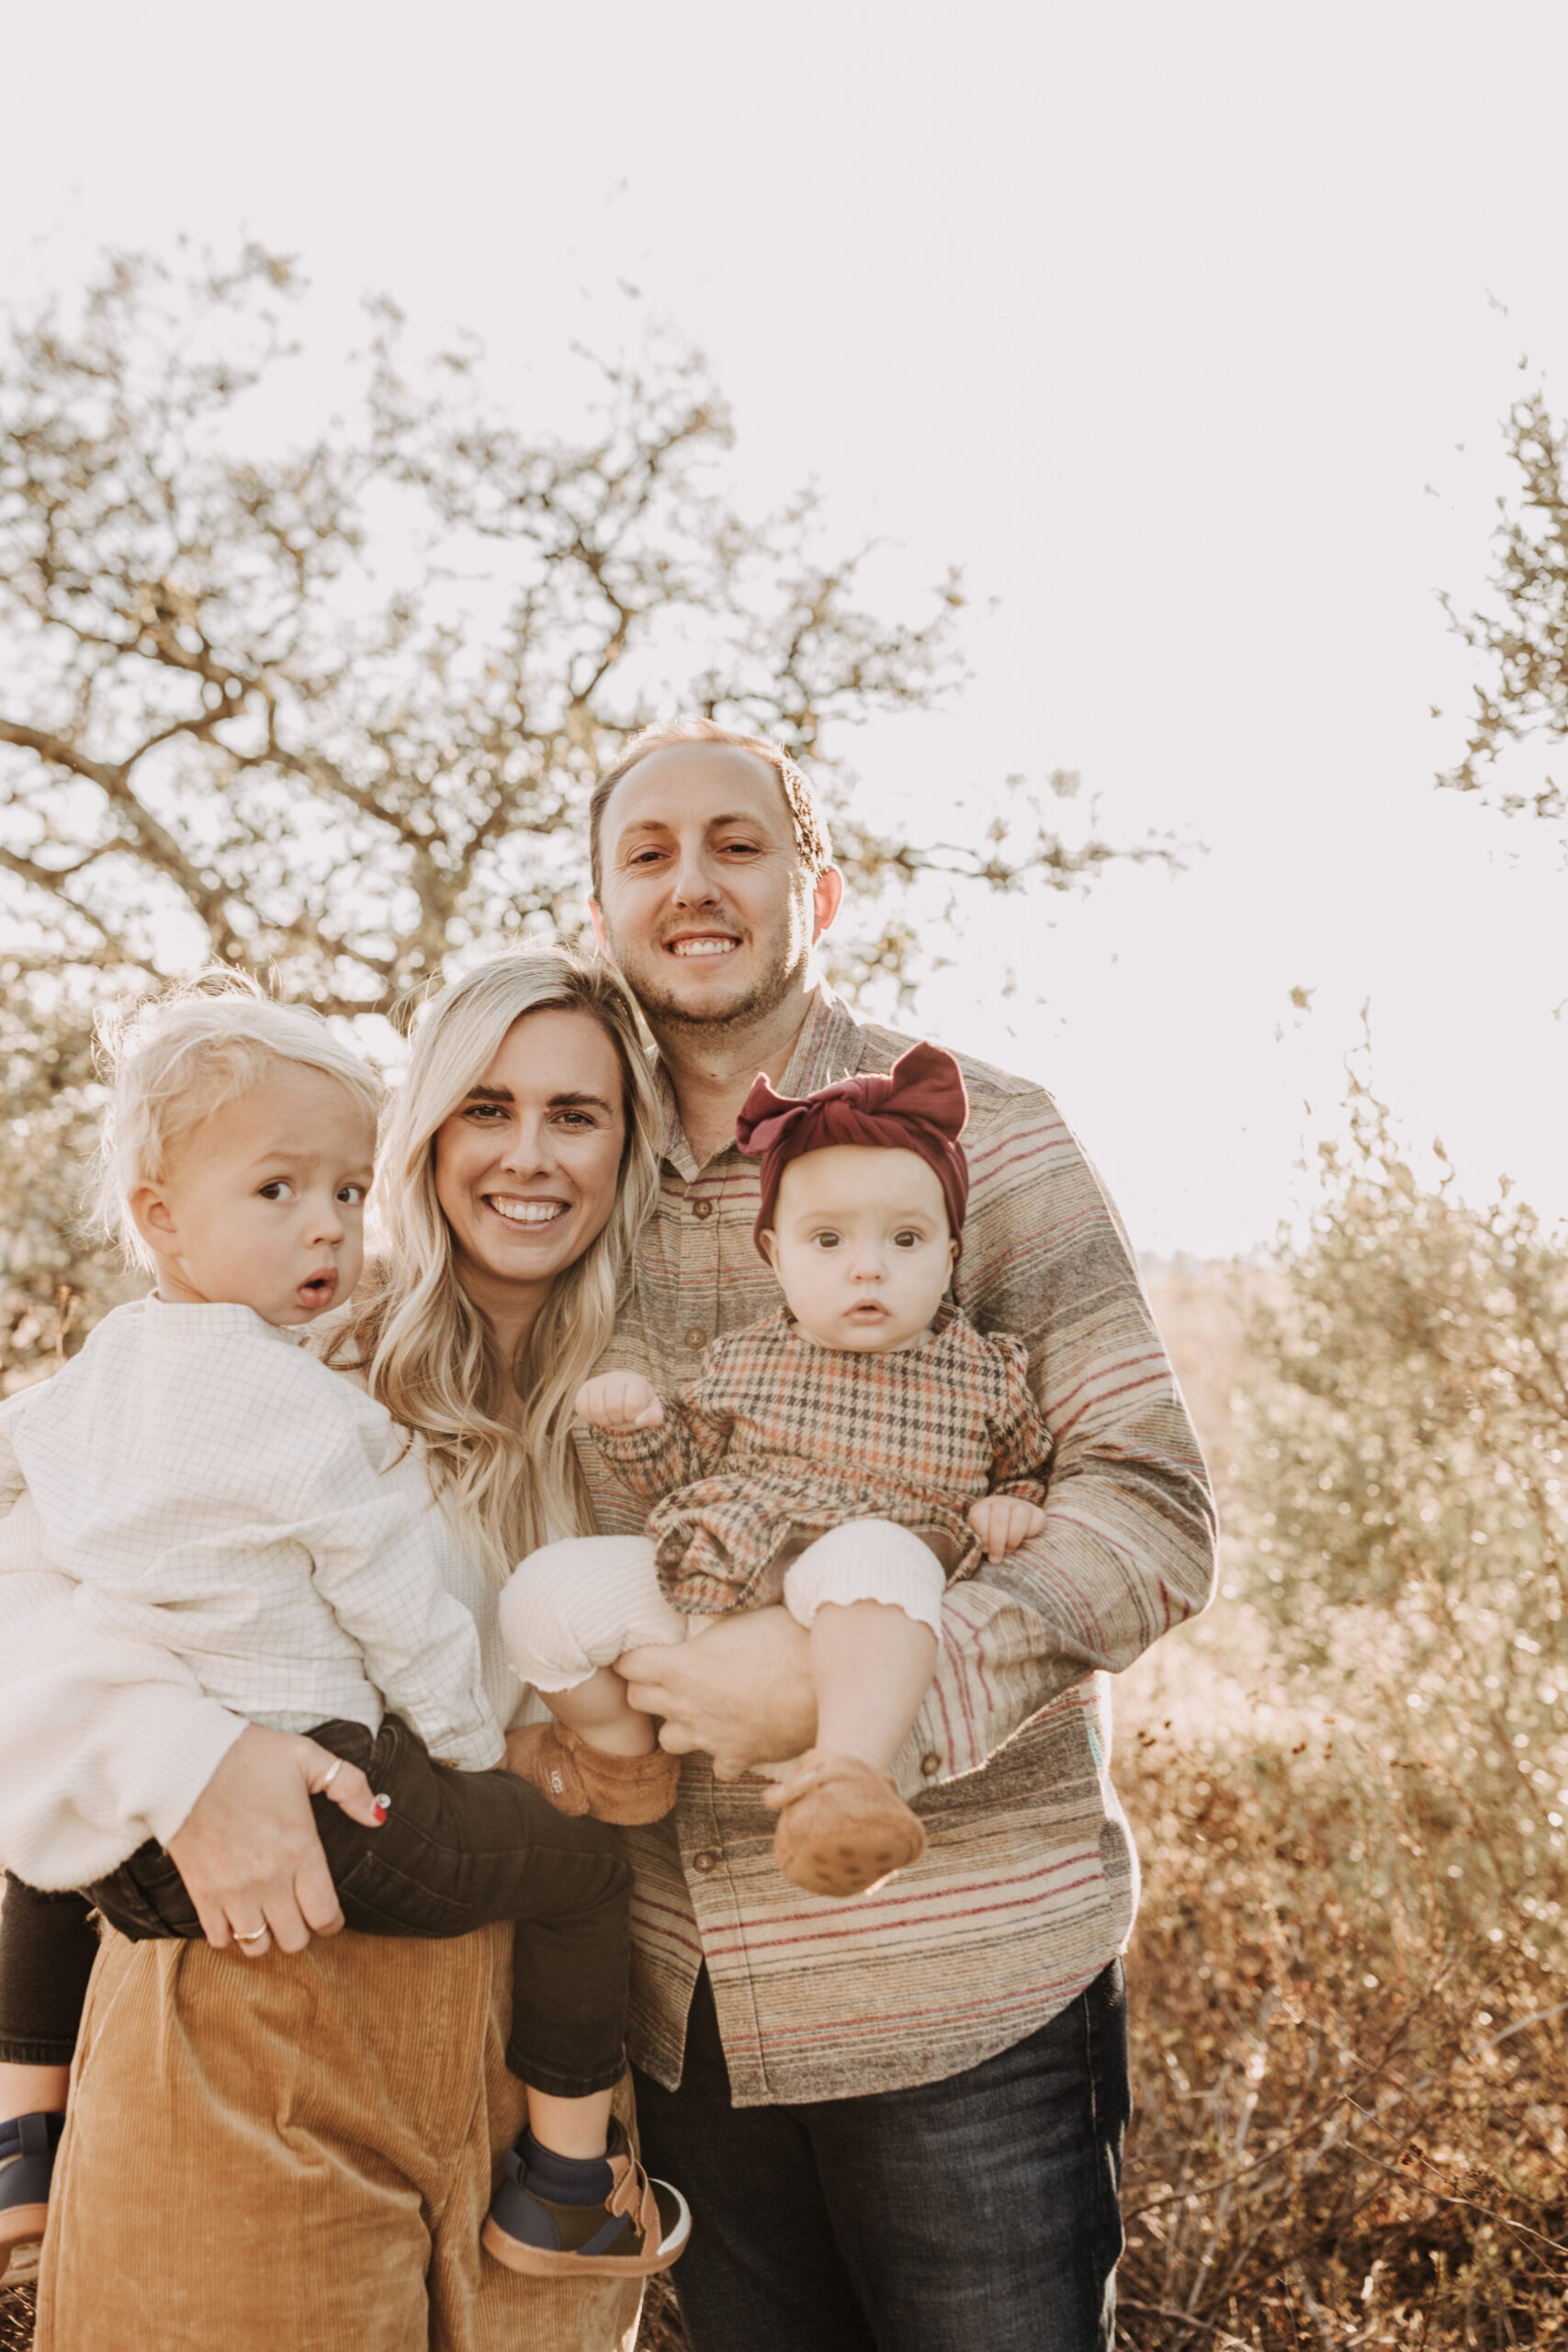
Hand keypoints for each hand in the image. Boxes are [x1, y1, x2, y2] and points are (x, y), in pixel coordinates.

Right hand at [166, 1724, 382, 1959]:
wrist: (185, 1761)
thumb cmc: (249, 1755)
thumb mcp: (308, 1757)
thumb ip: (350, 1787)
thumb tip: (378, 1817)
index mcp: (301, 1849)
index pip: (326, 1915)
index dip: (332, 1921)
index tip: (326, 1911)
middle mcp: (270, 1878)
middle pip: (295, 1940)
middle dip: (301, 1928)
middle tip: (296, 1908)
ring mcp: (233, 1890)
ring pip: (258, 1946)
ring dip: (266, 1934)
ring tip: (266, 1913)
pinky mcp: (201, 1893)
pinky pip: (219, 1939)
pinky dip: (229, 1934)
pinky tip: (235, 1912)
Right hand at [575, 1372, 663, 1429]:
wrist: (624, 1396)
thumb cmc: (640, 1405)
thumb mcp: (652, 1411)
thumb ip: (653, 1417)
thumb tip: (640, 1421)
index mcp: (636, 1382)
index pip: (632, 1405)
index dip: (632, 1416)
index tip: (634, 1413)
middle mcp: (617, 1377)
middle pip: (613, 1408)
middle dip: (618, 1420)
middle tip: (621, 1417)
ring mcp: (599, 1381)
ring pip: (596, 1410)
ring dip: (605, 1421)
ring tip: (611, 1416)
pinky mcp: (585, 1388)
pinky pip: (582, 1409)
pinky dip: (591, 1419)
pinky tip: (599, 1415)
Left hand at [616, 1608, 816, 1780]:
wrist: (826, 1682)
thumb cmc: (787, 1639)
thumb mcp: (741, 1618)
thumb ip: (711, 1627)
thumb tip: (704, 1617)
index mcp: (680, 1667)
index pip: (628, 1666)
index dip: (633, 1657)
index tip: (642, 1653)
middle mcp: (686, 1706)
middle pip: (638, 1701)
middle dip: (647, 1687)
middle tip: (667, 1675)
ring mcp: (710, 1737)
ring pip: (667, 1740)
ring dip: (677, 1723)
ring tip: (697, 1709)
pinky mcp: (738, 1758)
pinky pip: (717, 1764)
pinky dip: (722, 1752)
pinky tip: (737, 1735)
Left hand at [967, 1495, 1048, 1563]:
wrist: (1008, 1531)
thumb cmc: (989, 1539)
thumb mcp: (978, 1539)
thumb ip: (976, 1543)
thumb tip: (984, 1550)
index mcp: (982, 1507)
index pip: (979, 1515)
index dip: (982, 1535)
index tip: (984, 1549)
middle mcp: (1001, 1502)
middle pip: (999, 1517)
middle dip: (997, 1542)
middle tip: (996, 1559)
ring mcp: (1020, 1504)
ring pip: (1020, 1514)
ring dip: (1014, 1537)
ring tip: (1010, 1550)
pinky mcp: (1037, 1512)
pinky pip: (1038, 1519)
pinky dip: (1032, 1533)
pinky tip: (1025, 1540)